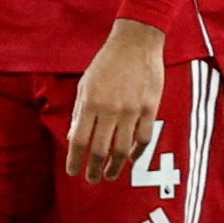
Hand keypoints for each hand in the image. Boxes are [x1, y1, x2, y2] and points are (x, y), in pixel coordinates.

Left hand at [66, 19, 165, 182]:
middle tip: (93, 180)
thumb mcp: (85, 84)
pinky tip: (131, 158)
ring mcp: (132, 110)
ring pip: (123, 149)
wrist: (136, 43)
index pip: (79, 141)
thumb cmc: (107, 63)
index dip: (75, 160)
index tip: (73, 172)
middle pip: (101, 151)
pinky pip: (144, 138)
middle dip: (95, 170)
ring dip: (115, 167)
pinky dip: (137, 152)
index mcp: (91, 103)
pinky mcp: (150, 108)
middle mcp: (110, 110)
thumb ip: (80, 112)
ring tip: (111, 175)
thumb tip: (74, 137)